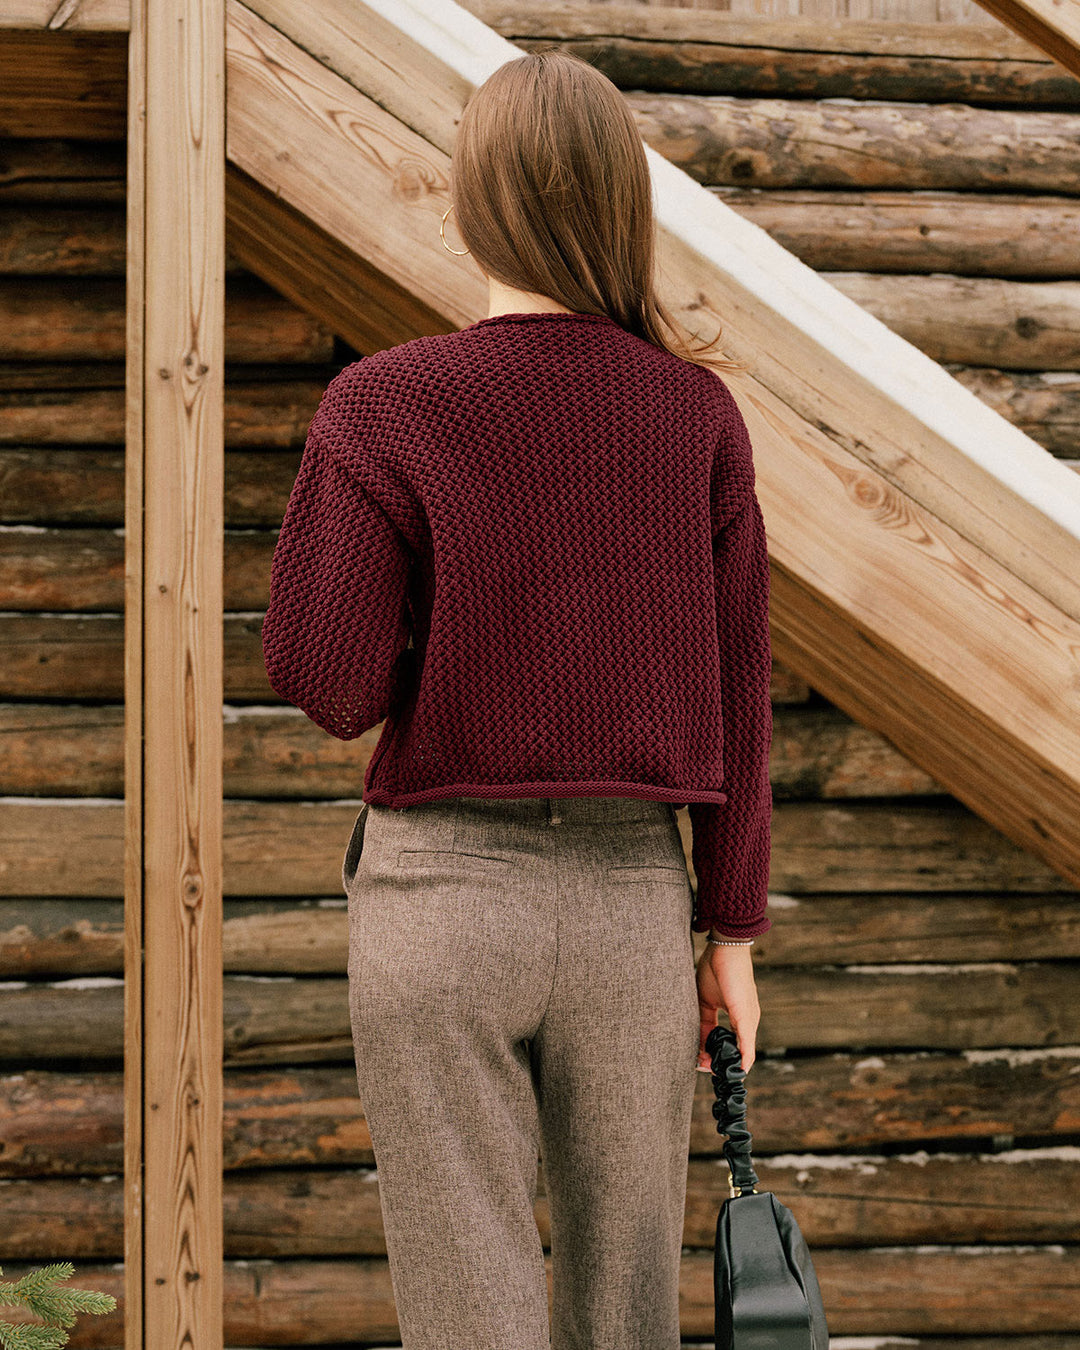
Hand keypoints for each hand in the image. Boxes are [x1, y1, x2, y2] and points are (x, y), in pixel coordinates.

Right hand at [695, 940, 759, 1073]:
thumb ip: (704, 1021)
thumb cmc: (716, 969)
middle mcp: (747, 1020)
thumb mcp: (705, 1000)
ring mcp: (749, 1019)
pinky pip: (747, 1044)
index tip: (700, 1060)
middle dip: (719, 1061)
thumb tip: (698, 1041)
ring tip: (709, 1068)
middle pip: (737, 1051)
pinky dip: (742, 1059)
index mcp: (739, 1016)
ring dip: (727, 1063)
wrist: (726, 948)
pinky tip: (737, 1070)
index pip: (729, 1043)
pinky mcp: (746, 1017)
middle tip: (701, 1065)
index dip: (714, 1054)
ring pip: (744, 1052)